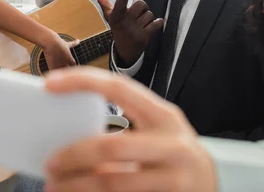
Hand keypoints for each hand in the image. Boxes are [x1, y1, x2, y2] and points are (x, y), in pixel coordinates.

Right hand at [41, 34, 78, 69]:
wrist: (50, 43)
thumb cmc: (59, 42)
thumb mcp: (67, 44)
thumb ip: (74, 44)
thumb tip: (78, 40)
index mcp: (69, 58)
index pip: (74, 64)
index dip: (72, 64)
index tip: (70, 64)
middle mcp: (65, 63)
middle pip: (68, 70)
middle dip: (67, 69)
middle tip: (64, 67)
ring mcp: (58, 65)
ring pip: (61, 72)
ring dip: (60, 72)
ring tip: (58, 71)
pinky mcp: (52, 66)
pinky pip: (54, 73)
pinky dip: (53, 72)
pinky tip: (52, 71)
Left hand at [43, 67, 218, 191]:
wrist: (214, 185)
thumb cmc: (173, 155)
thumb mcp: (157, 133)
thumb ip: (124, 130)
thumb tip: (68, 135)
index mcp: (164, 115)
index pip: (119, 87)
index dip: (82, 82)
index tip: (49, 83)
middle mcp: (172, 144)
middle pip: (111, 146)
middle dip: (73, 155)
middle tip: (50, 162)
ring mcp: (174, 177)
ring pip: (113, 183)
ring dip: (76, 186)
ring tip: (55, 187)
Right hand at [92, 0, 163, 65]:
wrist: (125, 51)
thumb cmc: (118, 28)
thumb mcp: (110, 16)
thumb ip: (104, 1)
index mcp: (115, 17)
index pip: (119, 6)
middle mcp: (124, 24)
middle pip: (141, 4)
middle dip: (142, 7)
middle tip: (137, 14)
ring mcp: (134, 31)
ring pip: (149, 14)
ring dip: (148, 18)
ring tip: (141, 24)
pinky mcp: (143, 37)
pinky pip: (156, 24)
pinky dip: (158, 23)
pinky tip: (153, 25)